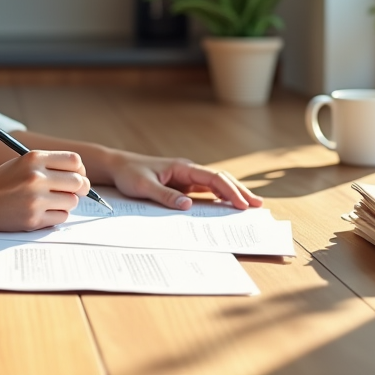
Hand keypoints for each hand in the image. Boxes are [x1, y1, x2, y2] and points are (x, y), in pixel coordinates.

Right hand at [0, 151, 91, 231]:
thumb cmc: (2, 181)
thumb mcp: (23, 163)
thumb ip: (49, 166)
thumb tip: (81, 176)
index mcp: (33, 159)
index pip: (74, 161)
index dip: (80, 169)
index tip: (77, 175)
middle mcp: (36, 177)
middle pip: (78, 182)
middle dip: (81, 188)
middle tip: (75, 191)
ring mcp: (35, 199)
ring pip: (72, 201)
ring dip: (66, 202)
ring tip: (51, 201)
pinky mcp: (33, 219)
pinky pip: (61, 217)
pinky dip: (56, 215)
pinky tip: (43, 211)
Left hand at [107, 151, 262, 210]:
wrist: (117, 167)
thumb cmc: (129, 174)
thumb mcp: (144, 186)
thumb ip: (165, 196)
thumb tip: (188, 206)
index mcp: (182, 167)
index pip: (212, 178)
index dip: (228, 190)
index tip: (241, 204)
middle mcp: (188, 171)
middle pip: (220, 179)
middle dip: (239, 191)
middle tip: (257, 205)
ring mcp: (186, 178)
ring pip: (215, 185)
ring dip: (232, 194)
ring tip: (250, 206)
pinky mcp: (182, 186)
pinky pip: (205, 192)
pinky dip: (219, 198)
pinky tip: (228, 206)